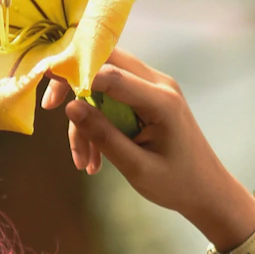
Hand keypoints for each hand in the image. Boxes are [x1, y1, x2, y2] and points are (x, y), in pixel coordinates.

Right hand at [42, 50, 254, 248]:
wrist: (207, 191)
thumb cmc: (177, 183)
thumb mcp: (135, 166)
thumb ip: (103, 135)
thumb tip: (70, 107)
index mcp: (160, 100)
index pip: (110, 73)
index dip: (76, 75)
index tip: (48, 87)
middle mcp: (159, 84)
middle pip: (106, 62)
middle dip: (74, 83)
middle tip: (49, 107)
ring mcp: (154, 89)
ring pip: (105, 84)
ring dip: (87, 119)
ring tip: (83, 163)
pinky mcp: (148, 99)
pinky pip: (113, 99)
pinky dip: (98, 124)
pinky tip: (94, 162)